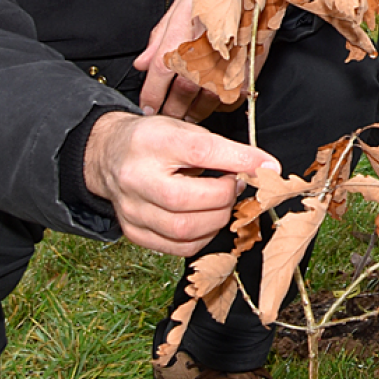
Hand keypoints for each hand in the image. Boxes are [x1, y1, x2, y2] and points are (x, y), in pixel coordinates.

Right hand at [84, 112, 280, 255]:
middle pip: (187, 200)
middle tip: (236, 185)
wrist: (110, 155)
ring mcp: (131, 209)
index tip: (268, 167)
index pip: (201, 152)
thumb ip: (224, 149)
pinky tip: (207, 219)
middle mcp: (136, 178)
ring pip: (184, 229)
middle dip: (225, 196)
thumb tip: (267, 169)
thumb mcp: (186, 131)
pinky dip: (203, 237)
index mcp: (153, 142)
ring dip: (217, 219)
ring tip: (222, 201)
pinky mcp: (133, 231)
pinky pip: (178, 247)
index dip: (240, 160)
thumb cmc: (155, 141)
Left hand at [135, 0, 216, 121]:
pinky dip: (218, 106)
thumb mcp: (179, 8)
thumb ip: (157, 39)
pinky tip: (210, 103)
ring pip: (203, 103)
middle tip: (164, 115)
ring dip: (192, 113)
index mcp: (181, 40)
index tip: (147, 106)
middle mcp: (202, 57)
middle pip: (179, 96)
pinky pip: (228, 100)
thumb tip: (142, 63)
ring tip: (185, 115)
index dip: (150, 96)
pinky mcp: (244, 74)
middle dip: (169, 110)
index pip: (158, 76)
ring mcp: (224, 68)